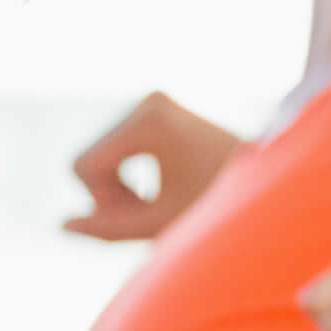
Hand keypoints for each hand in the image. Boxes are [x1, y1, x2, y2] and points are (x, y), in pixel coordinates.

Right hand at [65, 89, 237, 239]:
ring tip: (155, 202)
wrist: (267, 179)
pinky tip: (158, 185)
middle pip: (90, 157)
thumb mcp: (160, 223)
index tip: (137, 215)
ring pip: (101, 152)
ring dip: (119, 183)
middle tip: (150, 211)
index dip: (101, 202)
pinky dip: (129, 170)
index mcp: (149, 122)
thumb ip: (109, 228)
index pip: (83, 166)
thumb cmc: (218, 205)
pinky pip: (118, 144)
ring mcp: (153, 101)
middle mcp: (148, 102)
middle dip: (111, 192)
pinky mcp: (158, 107)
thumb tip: (63, 226)